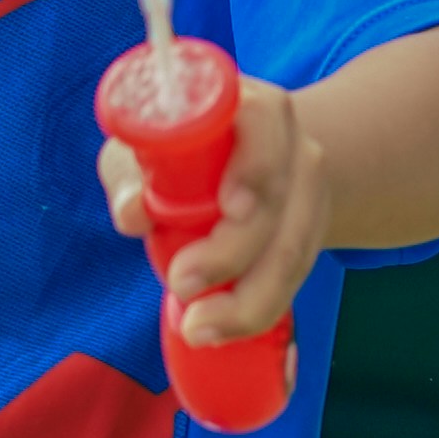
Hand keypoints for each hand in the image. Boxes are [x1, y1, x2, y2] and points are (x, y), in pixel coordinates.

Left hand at [98, 70, 325, 345]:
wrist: (247, 158)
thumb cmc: (178, 151)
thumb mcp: (142, 150)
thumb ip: (128, 173)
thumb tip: (133, 213)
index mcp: (250, 105)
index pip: (263, 118)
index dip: (254, 165)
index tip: (230, 207)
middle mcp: (291, 144)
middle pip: (278, 198)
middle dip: (233, 250)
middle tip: (180, 283)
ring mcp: (309, 194)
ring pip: (293, 249)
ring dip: (248, 300)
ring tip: (197, 329)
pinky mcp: (310, 238)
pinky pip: (294, 280)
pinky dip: (258, 311)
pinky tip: (222, 332)